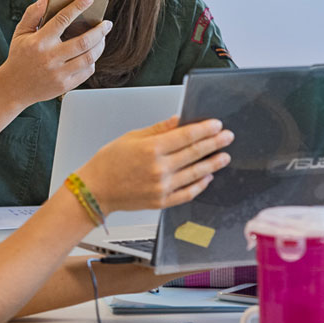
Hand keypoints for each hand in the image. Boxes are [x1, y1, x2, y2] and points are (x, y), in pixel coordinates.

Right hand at [1, 0, 110, 104]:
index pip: (62, 20)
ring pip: (89, 58)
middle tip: (107, 24)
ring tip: (102, 38)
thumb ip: (32, 14)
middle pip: (83, 42)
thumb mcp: (20, 33)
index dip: (77, 7)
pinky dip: (92, 61)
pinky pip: (87, 71)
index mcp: (39, 42)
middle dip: (99, 31)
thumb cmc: (19, 57)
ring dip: (100, 45)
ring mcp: (58, 73)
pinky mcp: (65, 86)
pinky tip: (92, 54)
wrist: (13, 88)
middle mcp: (50, 58)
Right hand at [77, 116, 233, 213]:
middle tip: (227, 137)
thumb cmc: (109, 162)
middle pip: (194, 153)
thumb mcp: (132, 137)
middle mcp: (159, 168)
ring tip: (224, 156)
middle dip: (214, 143)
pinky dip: (199, 185)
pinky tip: (207, 177)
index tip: (217, 124)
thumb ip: (159, 129)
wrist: (96, 190)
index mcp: (151, 149)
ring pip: (195, 174)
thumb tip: (179, 120)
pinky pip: (187, 193)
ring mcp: (162, 187)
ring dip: (212, 164)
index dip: (204, 129)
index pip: (186, 136)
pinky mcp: (161, 202)